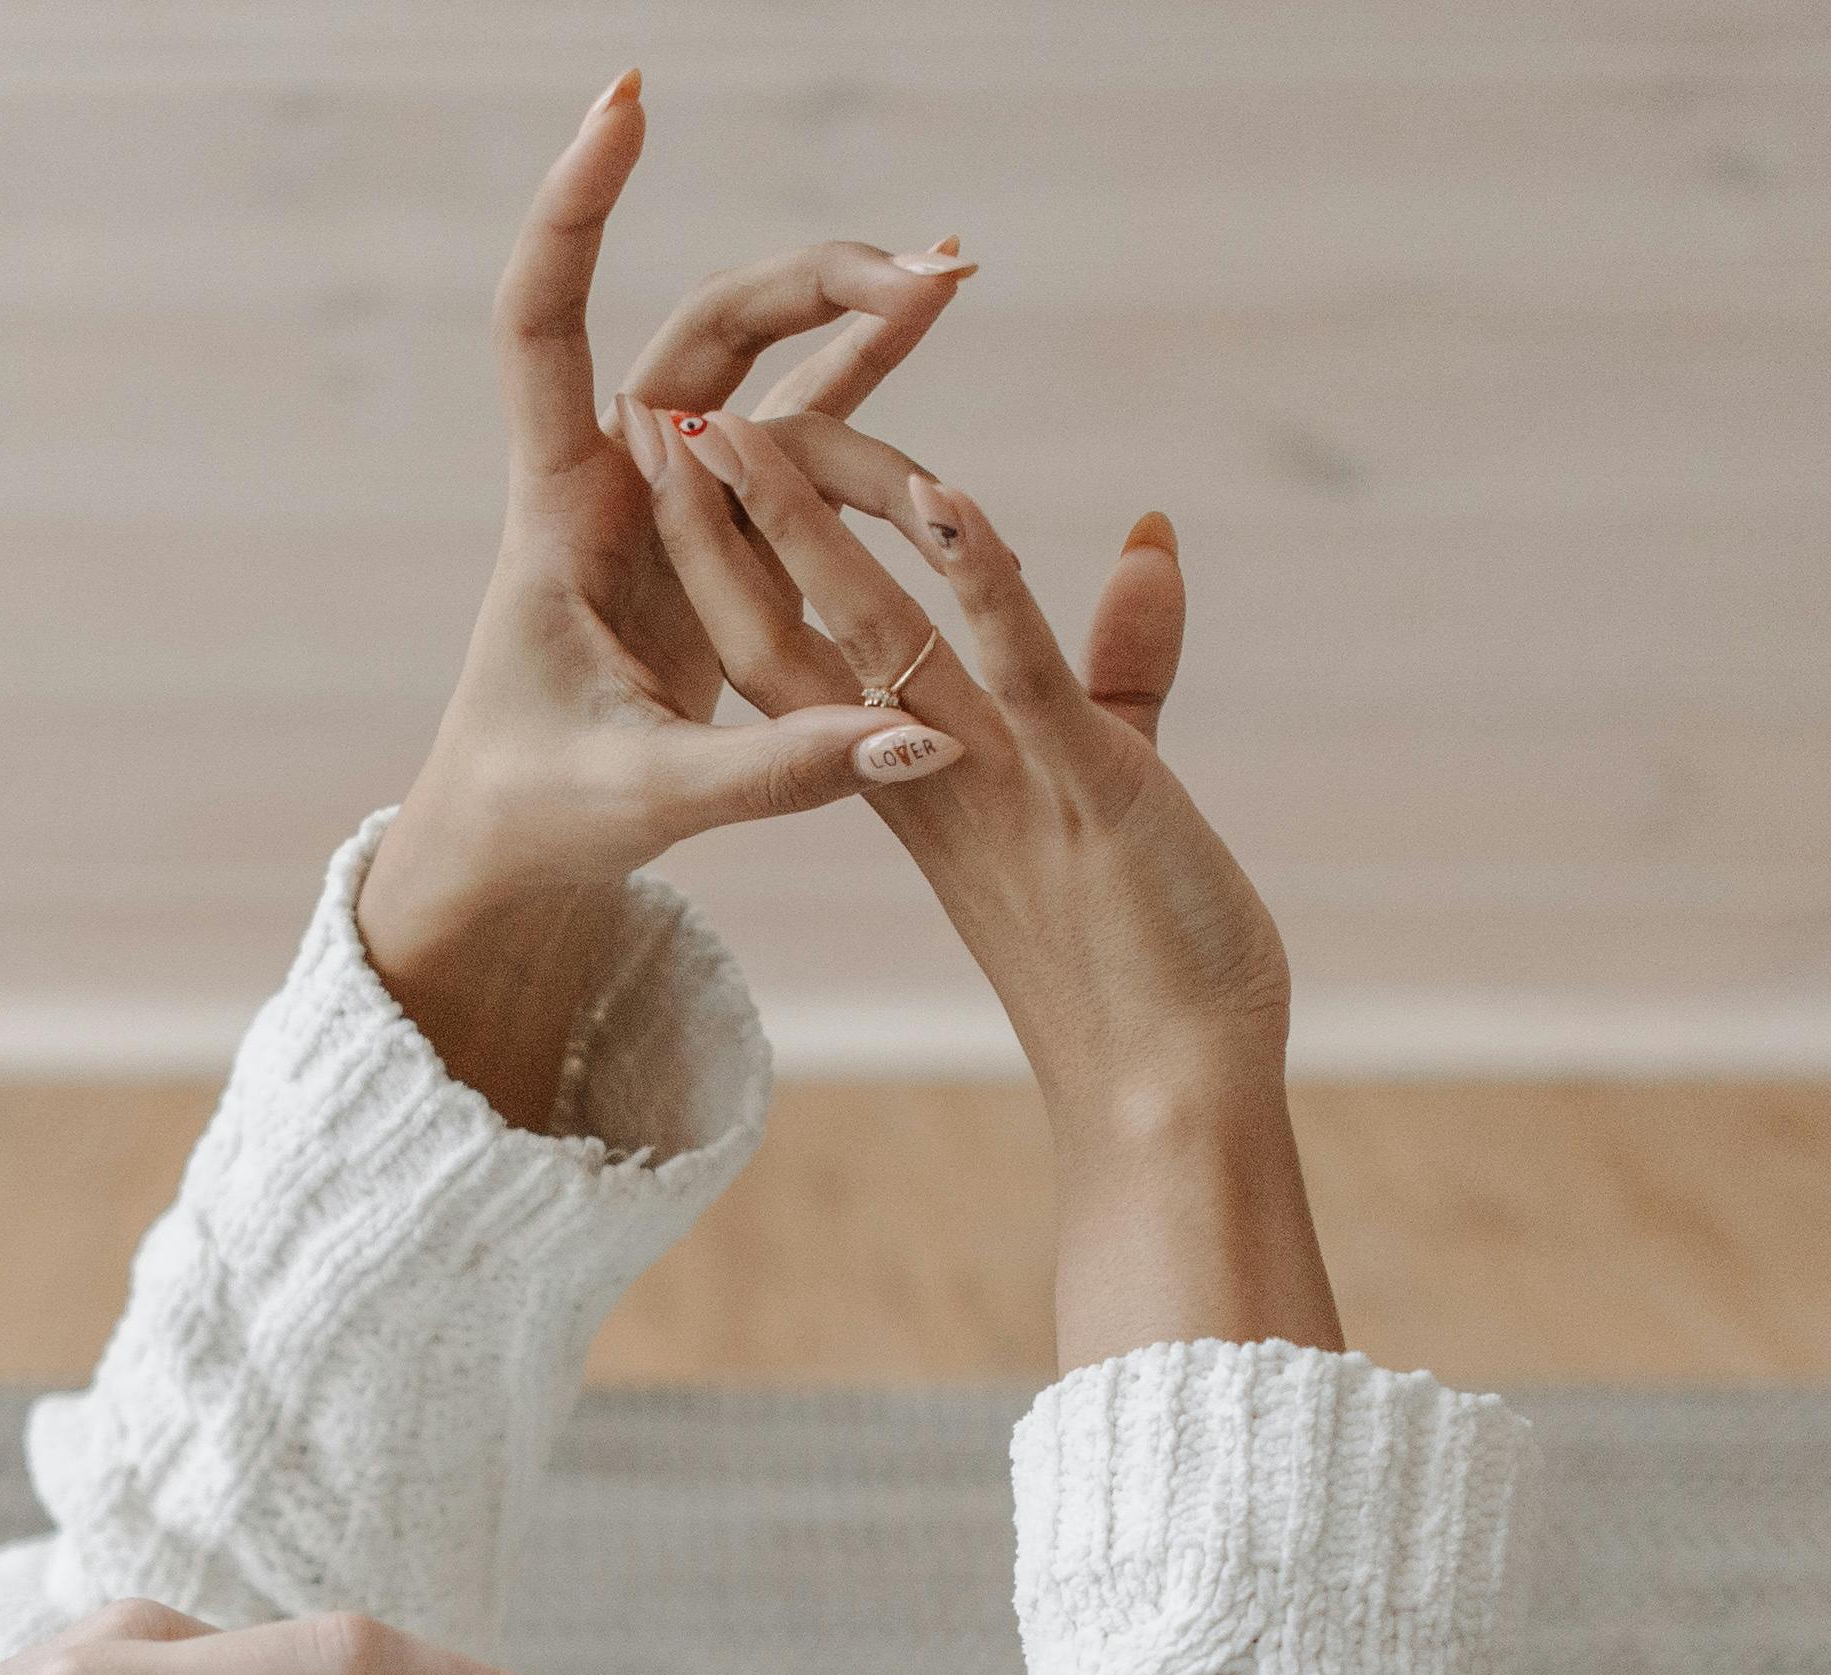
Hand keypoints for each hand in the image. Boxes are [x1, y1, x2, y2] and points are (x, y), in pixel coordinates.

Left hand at [360, 69, 980, 1120]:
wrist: (509, 857)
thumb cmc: (538, 823)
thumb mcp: (651, 803)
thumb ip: (782, 774)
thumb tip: (923, 741)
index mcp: (555, 516)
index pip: (543, 322)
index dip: (575, 213)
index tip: (628, 103)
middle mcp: (609, 484)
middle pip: (701, 336)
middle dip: (808, 283)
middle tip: (926, 264)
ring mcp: (668, 510)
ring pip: (760, 378)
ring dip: (851, 322)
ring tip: (956, 272)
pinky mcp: (717, 546)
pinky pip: (794, 439)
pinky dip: (860, 381)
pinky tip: (929, 316)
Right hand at [650, 422, 1286, 1129]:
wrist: (1170, 1097)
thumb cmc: (1151, 960)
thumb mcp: (1117, 782)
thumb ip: (1125, 658)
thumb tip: (1151, 541)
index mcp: (912, 781)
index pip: (796, 655)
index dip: (735, 561)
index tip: (686, 469)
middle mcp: (924, 776)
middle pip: (789, 636)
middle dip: (722, 530)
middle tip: (661, 421)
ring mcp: (992, 779)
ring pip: (872, 639)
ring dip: (804, 532)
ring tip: (741, 428)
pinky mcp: (1078, 786)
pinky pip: (1012, 670)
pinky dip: (980, 581)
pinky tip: (940, 499)